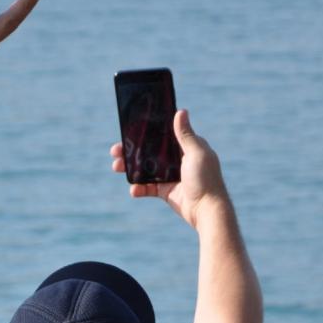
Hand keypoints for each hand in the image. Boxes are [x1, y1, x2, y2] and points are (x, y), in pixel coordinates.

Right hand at [111, 109, 229, 229]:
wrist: (206, 210)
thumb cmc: (206, 179)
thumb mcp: (196, 153)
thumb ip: (186, 135)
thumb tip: (181, 111)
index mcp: (186, 147)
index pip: (162, 136)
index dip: (146, 133)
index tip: (130, 131)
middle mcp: (177, 160)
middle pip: (150, 152)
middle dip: (132, 151)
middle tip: (116, 151)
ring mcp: (171, 176)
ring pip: (146, 169)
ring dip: (130, 168)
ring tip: (116, 167)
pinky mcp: (166, 191)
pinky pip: (148, 188)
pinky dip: (139, 188)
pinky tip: (133, 189)